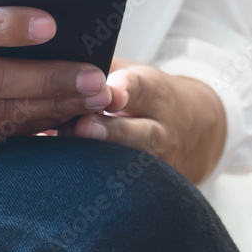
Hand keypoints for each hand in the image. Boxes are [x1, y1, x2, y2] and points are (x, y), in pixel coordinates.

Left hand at [68, 58, 225, 183]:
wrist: (195, 130)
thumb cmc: (148, 97)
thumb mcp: (135, 74)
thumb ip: (102, 69)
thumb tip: (57, 63)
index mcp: (156, 93)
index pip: (142, 88)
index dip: (125, 90)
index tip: (108, 92)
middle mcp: (161, 129)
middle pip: (139, 133)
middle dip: (112, 131)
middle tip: (83, 126)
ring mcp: (158, 161)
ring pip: (131, 165)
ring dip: (101, 161)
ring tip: (69, 159)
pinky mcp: (149, 185)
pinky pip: (124, 188)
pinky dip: (97, 181)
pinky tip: (68, 177)